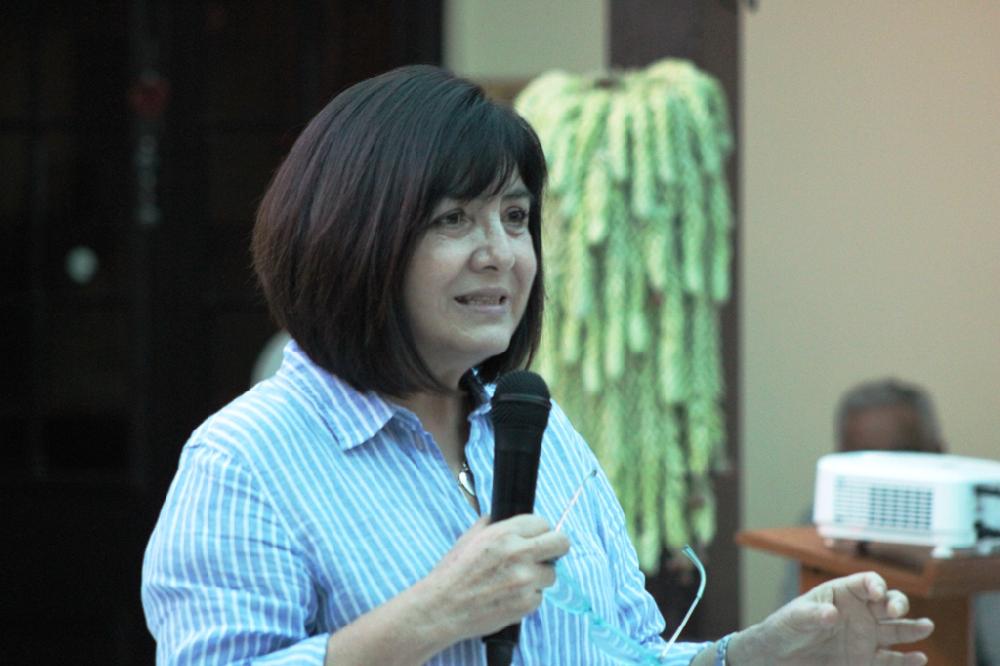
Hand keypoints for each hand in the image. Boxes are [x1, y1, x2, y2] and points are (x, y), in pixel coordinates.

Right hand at [420, 514, 569, 641]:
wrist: (442, 608)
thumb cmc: (453, 572)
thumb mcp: (470, 537)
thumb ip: (493, 524)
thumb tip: (506, 518)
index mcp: (505, 533)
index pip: (543, 523)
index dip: (540, 531)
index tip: (536, 538)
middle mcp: (519, 553)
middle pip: (561, 543)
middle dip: (555, 548)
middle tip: (544, 555)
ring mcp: (525, 580)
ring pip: (552, 573)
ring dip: (539, 577)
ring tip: (516, 581)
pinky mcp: (526, 604)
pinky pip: (540, 597)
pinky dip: (528, 597)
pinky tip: (509, 597)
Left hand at [731, 572, 933, 664]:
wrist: (781, 656)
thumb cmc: (785, 628)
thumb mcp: (795, 618)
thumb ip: (813, 615)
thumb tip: (832, 614)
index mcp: (843, 593)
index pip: (867, 582)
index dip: (875, 585)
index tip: (877, 594)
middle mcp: (860, 612)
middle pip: (888, 602)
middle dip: (896, 603)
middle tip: (897, 611)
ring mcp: (866, 636)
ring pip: (896, 629)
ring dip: (912, 628)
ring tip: (926, 627)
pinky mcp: (866, 659)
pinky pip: (892, 659)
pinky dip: (906, 660)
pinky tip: (919, 658)